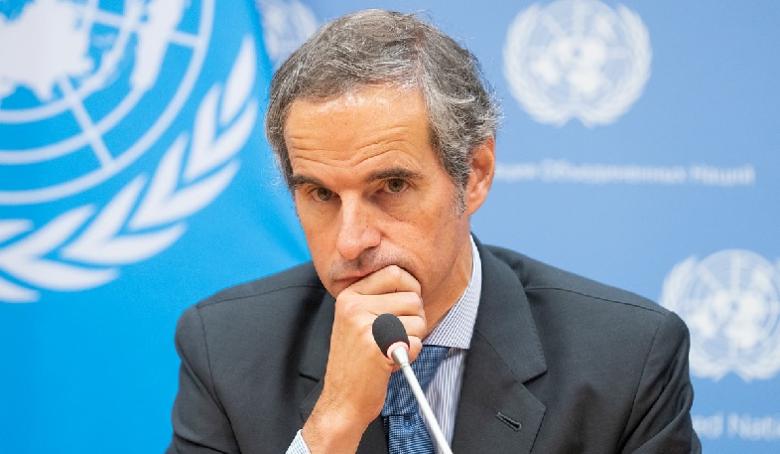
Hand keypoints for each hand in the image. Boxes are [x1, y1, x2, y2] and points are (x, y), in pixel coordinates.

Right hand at [302, 265, 425, 452]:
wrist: (342, 400)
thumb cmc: (357, 361)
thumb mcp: (357, 319)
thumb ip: (379, 297)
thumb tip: (413, 282)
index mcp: (350, 295)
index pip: (395, 273)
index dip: (411, 288)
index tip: (406, 307)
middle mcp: (354, 306)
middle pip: (412, 297)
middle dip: (415, 318)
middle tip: (399, 334)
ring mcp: (363, 325)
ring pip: (418, 319)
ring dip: (414, 338)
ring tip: (392, 348)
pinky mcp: (376, 347)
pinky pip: (416, 342)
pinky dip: (411, 354)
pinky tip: (392, 360)